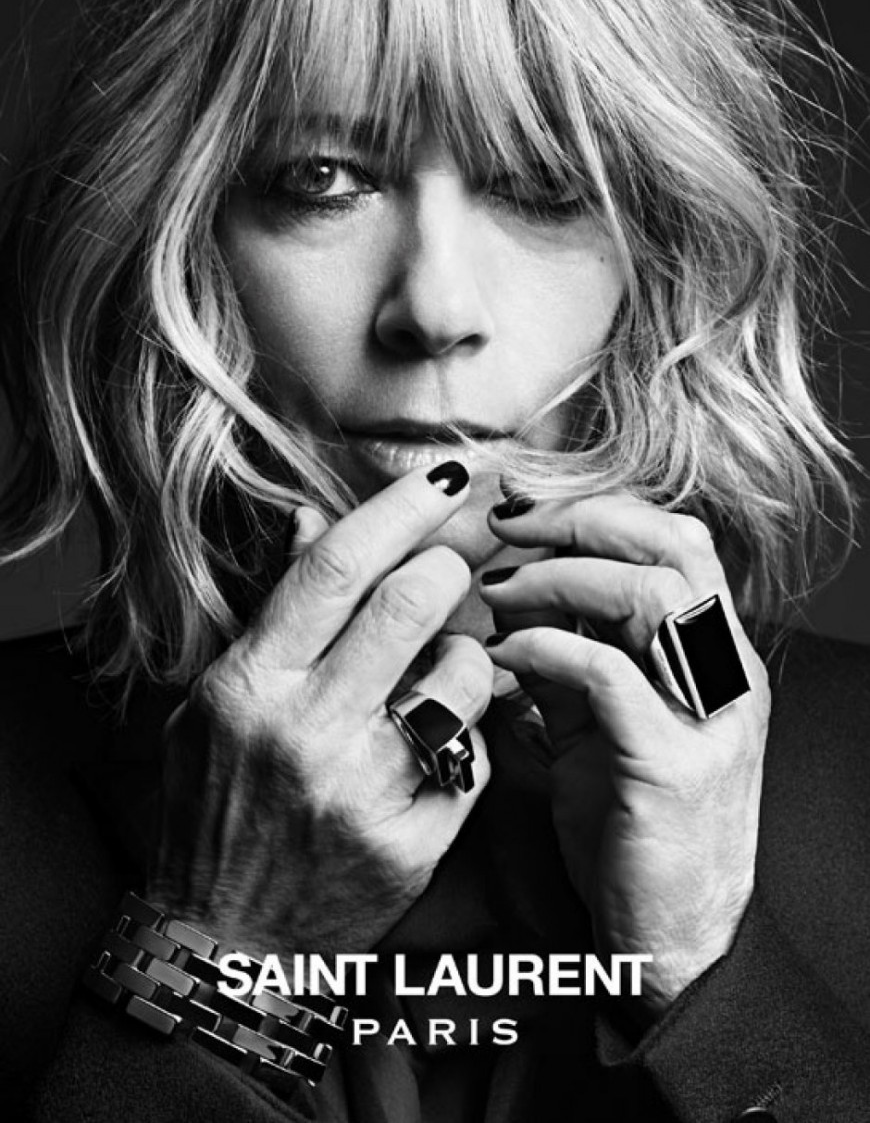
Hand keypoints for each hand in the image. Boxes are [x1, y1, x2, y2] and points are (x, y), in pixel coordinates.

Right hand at [148, 463, 492, 958]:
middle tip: (453, 569)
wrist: (226, 943)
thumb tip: (309, 519)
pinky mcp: (412, 843)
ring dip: (469, 651)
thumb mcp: (214, 704)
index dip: (398, 510)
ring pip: (461, 675)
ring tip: (446, 663)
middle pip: (410, 603)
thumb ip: (268, 612)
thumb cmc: (216, 810)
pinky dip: (469, 732)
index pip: (334, 568)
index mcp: (250, 685)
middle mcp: (305, 730)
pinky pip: (474, 755)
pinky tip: (443, 739)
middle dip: (451, 568)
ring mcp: (362, 790)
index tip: (445, 479)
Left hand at [481, 493, 769, 1016]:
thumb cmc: (630, 825)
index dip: (596, 509)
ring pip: (649, 595)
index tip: (519, 510)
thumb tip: (509, 590)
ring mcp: (709, 717)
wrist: (670, 937)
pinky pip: (608, 675)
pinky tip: (499, 655)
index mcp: (713, 653)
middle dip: (575, 522)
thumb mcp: (598, 722)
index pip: (673, 537)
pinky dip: (545, 649)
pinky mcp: (672, 766)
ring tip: (495, 591)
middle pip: (669, 546)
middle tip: (502, 530)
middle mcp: (726, 673)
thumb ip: (568, 654)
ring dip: (557, 578)